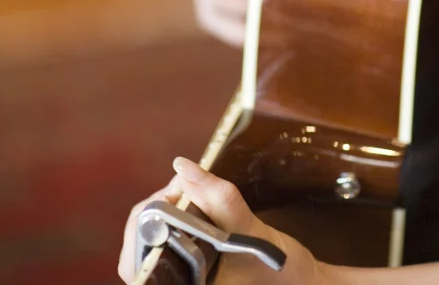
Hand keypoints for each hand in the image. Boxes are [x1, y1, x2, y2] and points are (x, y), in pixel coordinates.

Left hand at [118, 158, 329, 284]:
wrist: (302, 284)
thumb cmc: (278, 269)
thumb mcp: (249, 232)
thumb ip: (217, 199)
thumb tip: (182, 165)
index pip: (136, 254)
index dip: (152, 213)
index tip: (181, 190)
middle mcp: (173, 284)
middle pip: (141, 244)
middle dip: (161, 209)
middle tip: (188, 187)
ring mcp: (180, 280)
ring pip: (155, 242)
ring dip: (171, 213)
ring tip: (195, 196)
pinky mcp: (190, 274)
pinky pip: (169, 244)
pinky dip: (180, 222)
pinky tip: (199, 211)